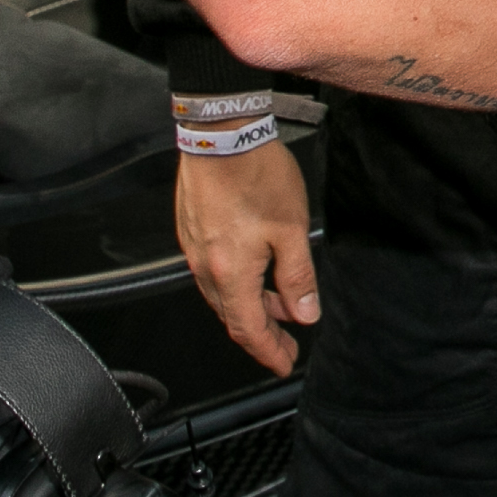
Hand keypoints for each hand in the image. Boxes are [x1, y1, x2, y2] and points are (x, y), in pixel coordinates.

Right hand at [175, 139, 319, 375]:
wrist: (221, 133)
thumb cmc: (256, 175)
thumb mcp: (292, 230)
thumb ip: (298, 277)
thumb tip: (305, 314)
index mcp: (231, 273)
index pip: (249, 330)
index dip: (268, 351)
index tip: (284, 363)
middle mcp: (206, 267)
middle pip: (233, 316)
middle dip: (262, 333)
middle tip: (286, 341)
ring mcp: (195, 247)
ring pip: (221, 294)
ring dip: (250, 306)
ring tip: (278, 303)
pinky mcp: (192, 229)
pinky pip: (212, 271)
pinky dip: (235, 282)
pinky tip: (254, 270)